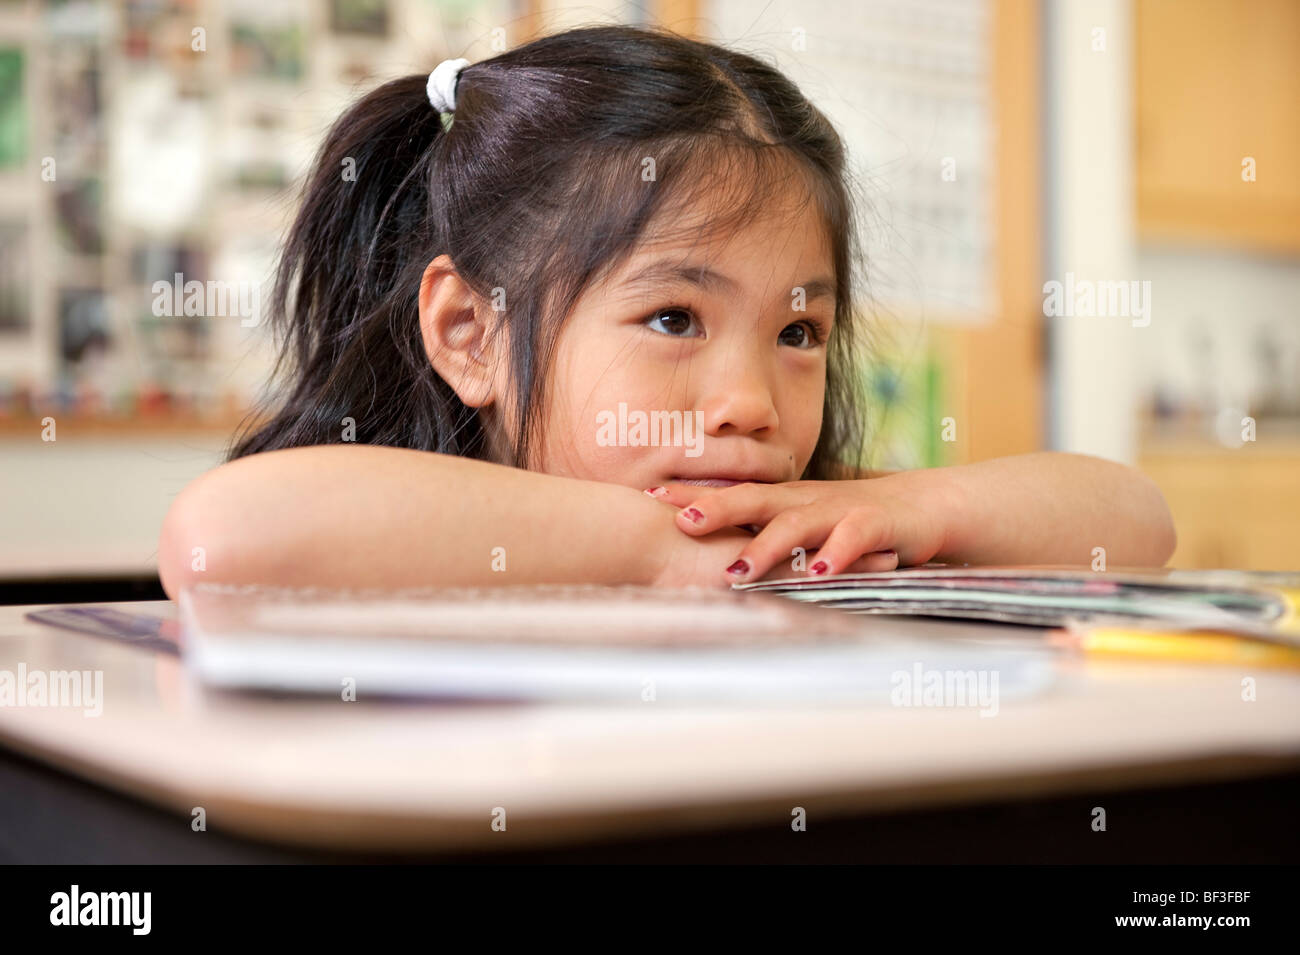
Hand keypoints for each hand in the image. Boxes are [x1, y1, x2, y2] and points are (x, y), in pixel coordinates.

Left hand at [644, 472, 960, 584]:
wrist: (922, 508)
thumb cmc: (852, 521)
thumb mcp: (801, 525)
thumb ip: (762, 534)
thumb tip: (708, 557)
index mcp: (783, 500)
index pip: (731, 493)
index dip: (693, 494)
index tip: (649, 496)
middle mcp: (805, 501)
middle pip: (755, 500)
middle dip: (717, 509)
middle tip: (680, 521)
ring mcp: (840, 511)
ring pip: (798, 524)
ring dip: (767, 546)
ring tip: (738, 569)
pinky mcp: (876, 527)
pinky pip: (854, 539)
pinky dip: (837, 556)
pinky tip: (819, 574)